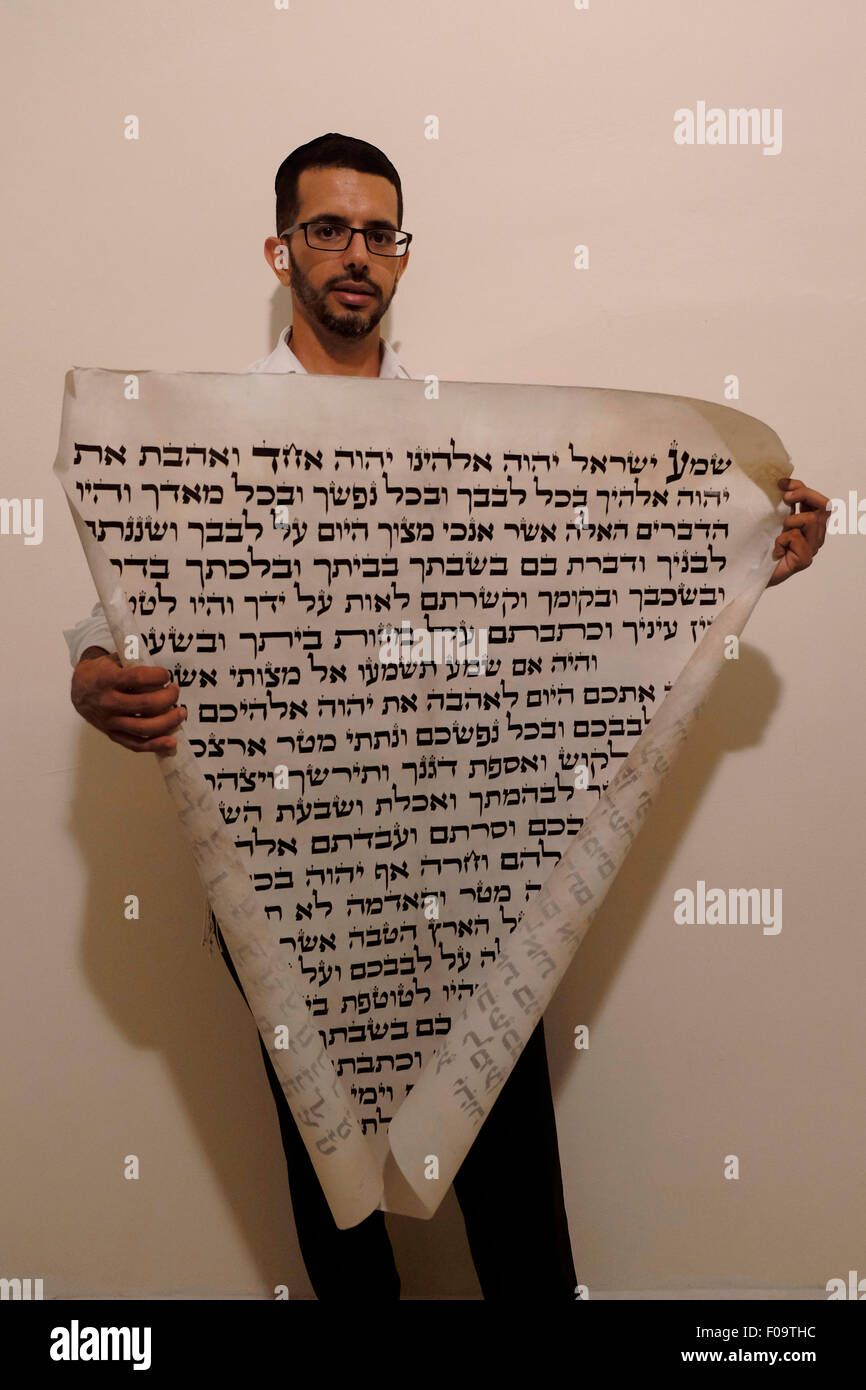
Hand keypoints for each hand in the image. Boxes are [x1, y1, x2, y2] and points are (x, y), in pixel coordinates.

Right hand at [71, 650, 186, 753]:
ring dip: (168, 721)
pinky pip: (135, 744)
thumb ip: (134, 662)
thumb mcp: (114, 659)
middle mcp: (108, 702)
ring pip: (144, 727)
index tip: (166, 675)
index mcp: (108, 679)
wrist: (79, 689)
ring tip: (181, 712)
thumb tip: (160, 670)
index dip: (158, 676)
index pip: (139, 678)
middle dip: (168, 698)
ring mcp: (110, 721)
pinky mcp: (112, 734)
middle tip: (175, 691)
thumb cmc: (102, 672)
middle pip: (146, 705)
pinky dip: (155, 745)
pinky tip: (171, 741)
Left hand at [766, 478, 831, 586]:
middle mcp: (815, 535)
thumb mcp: (772, 519)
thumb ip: (781, 505)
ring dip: (792, 519)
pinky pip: (796, 537)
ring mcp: (812, 548)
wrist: (752, 573)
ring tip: (779, 530)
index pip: (816, 499)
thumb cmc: (762, 546)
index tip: (781, 483)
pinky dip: (781, 539)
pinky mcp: (804, 560)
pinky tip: (775, 550)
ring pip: (812, 520)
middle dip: (804, 494)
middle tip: (785, 497)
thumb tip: (782, 483)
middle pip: (824, 506)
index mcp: (810, 523)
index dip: (801, 487)